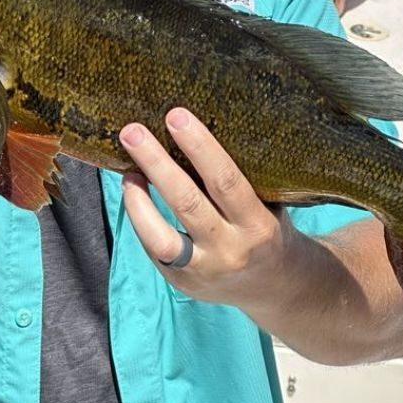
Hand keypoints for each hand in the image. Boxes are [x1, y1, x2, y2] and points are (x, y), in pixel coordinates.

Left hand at [119, 108, 300, 310]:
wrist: (276, 287)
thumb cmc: (267, 227)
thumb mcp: (267, 202)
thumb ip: (237, 177)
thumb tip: (192, 128)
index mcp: (257, 224)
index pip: (225, 180)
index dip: (199, 147)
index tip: (176, 116)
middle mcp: (231, 249)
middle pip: (187, 203)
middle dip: (156, 164)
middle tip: (133, 132)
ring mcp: (204, 270)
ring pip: (161, 237)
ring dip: (137, 198)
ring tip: (127, 168)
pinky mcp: (182, 282)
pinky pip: (155, 249)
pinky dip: (140, 217)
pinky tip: (134, 190)